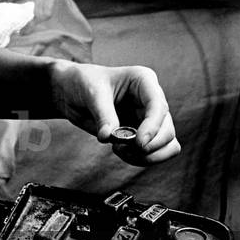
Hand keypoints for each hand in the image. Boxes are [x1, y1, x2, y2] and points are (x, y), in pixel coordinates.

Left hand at [49, 59, 179, 166]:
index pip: (159, 107)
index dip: (153, 127)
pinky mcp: (142, 134)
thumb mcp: (91, 93)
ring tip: (120, 151)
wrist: (72, 91)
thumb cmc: (83, 83)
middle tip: (119, 147)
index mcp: (144, 81)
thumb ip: (103, 114)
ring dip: (148, 156)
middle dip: (148, 145)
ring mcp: (149, 118)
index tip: (139, 143)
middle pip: (167, 130)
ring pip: (167, 145)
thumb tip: (108, 136)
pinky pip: (154, 153)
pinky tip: (121, 152)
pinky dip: (141, 159)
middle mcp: (152, 100)